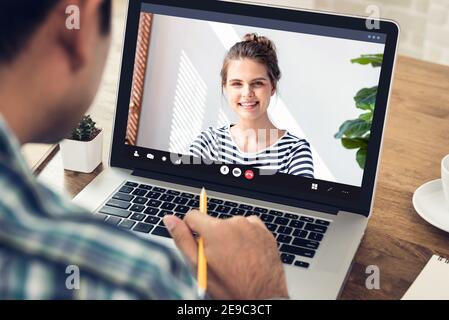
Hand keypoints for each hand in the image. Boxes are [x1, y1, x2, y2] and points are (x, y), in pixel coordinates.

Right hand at [163, 211, 288, 299]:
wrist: (263, 298)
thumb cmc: (230, 286)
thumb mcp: (199, 267)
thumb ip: (182, 239)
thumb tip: (169, 219)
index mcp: (216, 230)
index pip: (193, 215)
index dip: (190, 229)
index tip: (196, 244)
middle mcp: (235, 222)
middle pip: (213, 222)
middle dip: (211, 237)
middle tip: (218, 260)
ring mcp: (252, 226)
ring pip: (231, 225)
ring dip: (229, 237)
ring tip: (235, 260)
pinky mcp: (265, 231)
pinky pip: (248, 228)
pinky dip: (245, 238)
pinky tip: (246, 255)